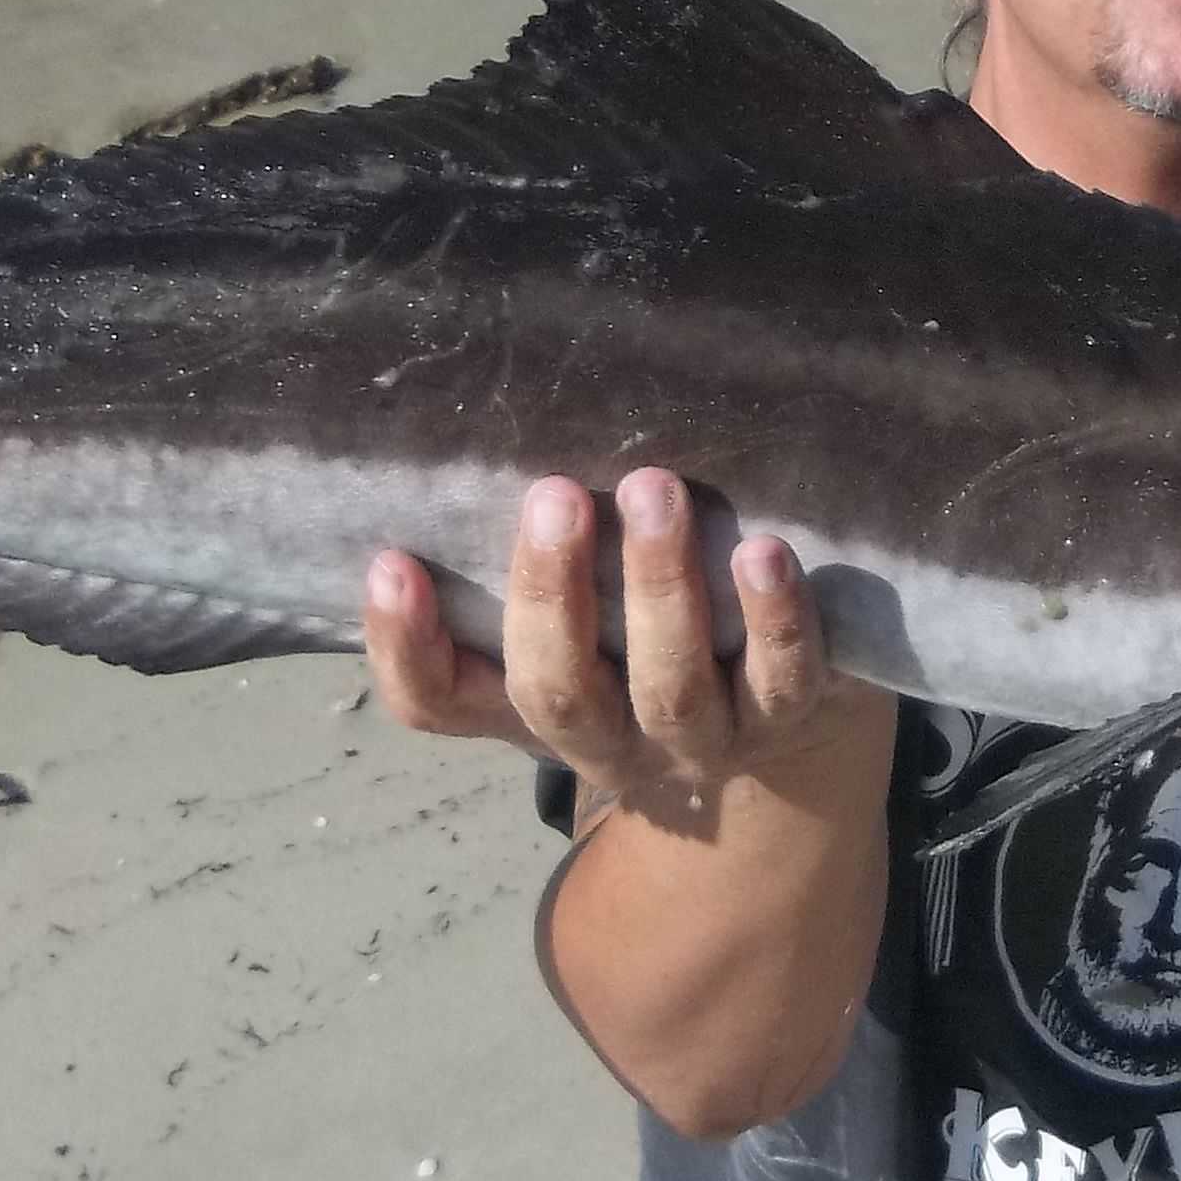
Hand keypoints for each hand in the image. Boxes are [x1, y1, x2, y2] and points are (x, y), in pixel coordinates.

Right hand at [362, 470, 889, 841]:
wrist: (790, 725)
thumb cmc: (650, 637)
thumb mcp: (578, 614)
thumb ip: (522, 561)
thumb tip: (465, 440)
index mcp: (533, 708)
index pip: (440, 702)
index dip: (406, 648)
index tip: (391, 564)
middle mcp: (609, 740)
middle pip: (558, 693)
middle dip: (551, 595)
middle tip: (556, 496)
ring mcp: (702, 740)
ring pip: (670, 688)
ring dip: (659, 588)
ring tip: (655, 490)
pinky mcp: (788, 717)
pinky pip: (782, 680)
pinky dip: (773, 619)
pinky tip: (765, 554)